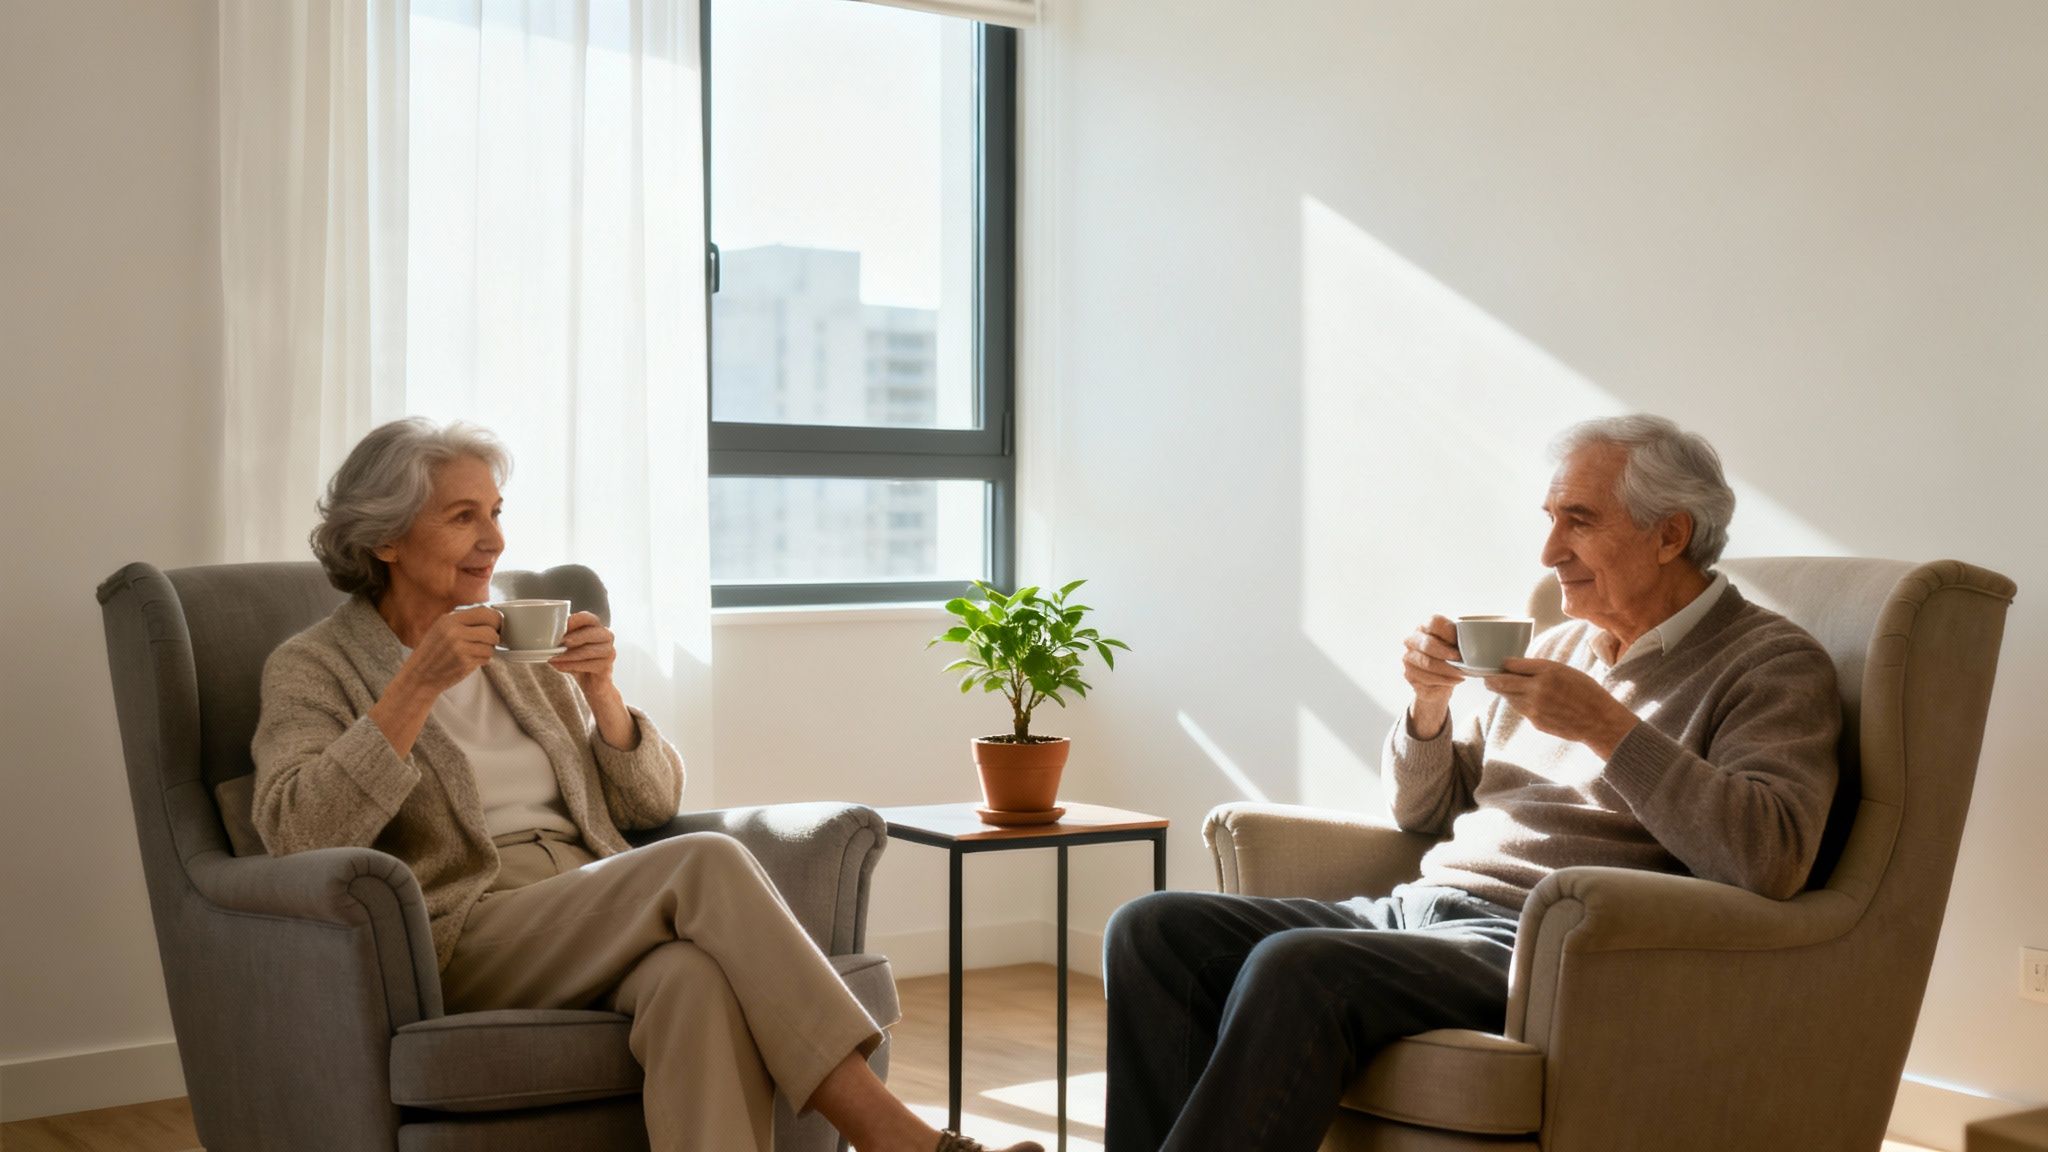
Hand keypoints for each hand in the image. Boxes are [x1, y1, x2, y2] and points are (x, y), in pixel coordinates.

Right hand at [400, 605, 502, 696]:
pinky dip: (483, 659)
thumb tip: (493, 615)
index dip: (495, 619)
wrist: (420, 675)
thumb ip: (463, 620)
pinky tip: (470, 660)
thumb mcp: (441, 628)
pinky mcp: (464, 663)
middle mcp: (454, 632)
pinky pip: (486, 658)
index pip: (484, 612)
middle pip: (491, 630)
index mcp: (449, 620)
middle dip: (494, 636)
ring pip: (491, 645)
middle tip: (489, 640)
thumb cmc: (433, 652)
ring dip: (488, 649)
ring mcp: (459, 648)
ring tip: (475, 651)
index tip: (496, 624)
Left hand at [550, 612, 637, 748]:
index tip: (561, 625)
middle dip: (575, 637)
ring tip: (554, 657)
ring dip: (569, 654)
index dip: (576, 620)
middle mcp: (606, 636)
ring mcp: (609, 651)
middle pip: (592, 632)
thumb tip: (541, 636)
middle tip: (560, 642)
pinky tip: (560, 667)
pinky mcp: (606, 666)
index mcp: (596, 626)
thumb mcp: (569, 647)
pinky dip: (572, 666)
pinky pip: (589, 664)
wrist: (592, 684)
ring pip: (588, 650)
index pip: (589, 617)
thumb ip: (562, 638)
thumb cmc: (579, 660)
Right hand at [1400, 616, 1463, 737]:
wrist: (1439, 681)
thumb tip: (1485, 637)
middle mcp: (1413, 639)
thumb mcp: (1459, 644)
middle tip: (1461, 659)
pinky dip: (1444, 681)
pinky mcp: (1408, 673)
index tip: (1462, 642)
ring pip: (1428, 663)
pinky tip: (1455, 680)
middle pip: (1428, 644)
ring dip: (1448, 670)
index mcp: (1426, 626)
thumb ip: (1465, 638)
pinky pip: (1426, 678)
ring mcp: (1408, 656)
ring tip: (1462, 674)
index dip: (1449, 632)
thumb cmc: (1452, 657)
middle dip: (1447, 653)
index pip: (1434, 622)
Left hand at [1482, 658, 1638, 757]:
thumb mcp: (1565, 671)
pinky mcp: (1535, 722)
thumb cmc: (1586, 692)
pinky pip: (1520, 710)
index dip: (1502, 665)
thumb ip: (1541, 669)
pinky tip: (1530, 702)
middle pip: (1501, 682)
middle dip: (1491, 679)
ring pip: (1508, 698)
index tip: (1499, 665)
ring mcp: (1534, 708)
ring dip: (1506, 693)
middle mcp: (1537, 689)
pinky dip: (1520, 704)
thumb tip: (1515, 668)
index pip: (1511, 665)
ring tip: (1506, 688)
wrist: (1600, 721)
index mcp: (1546, 671)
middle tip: (1488, 678)